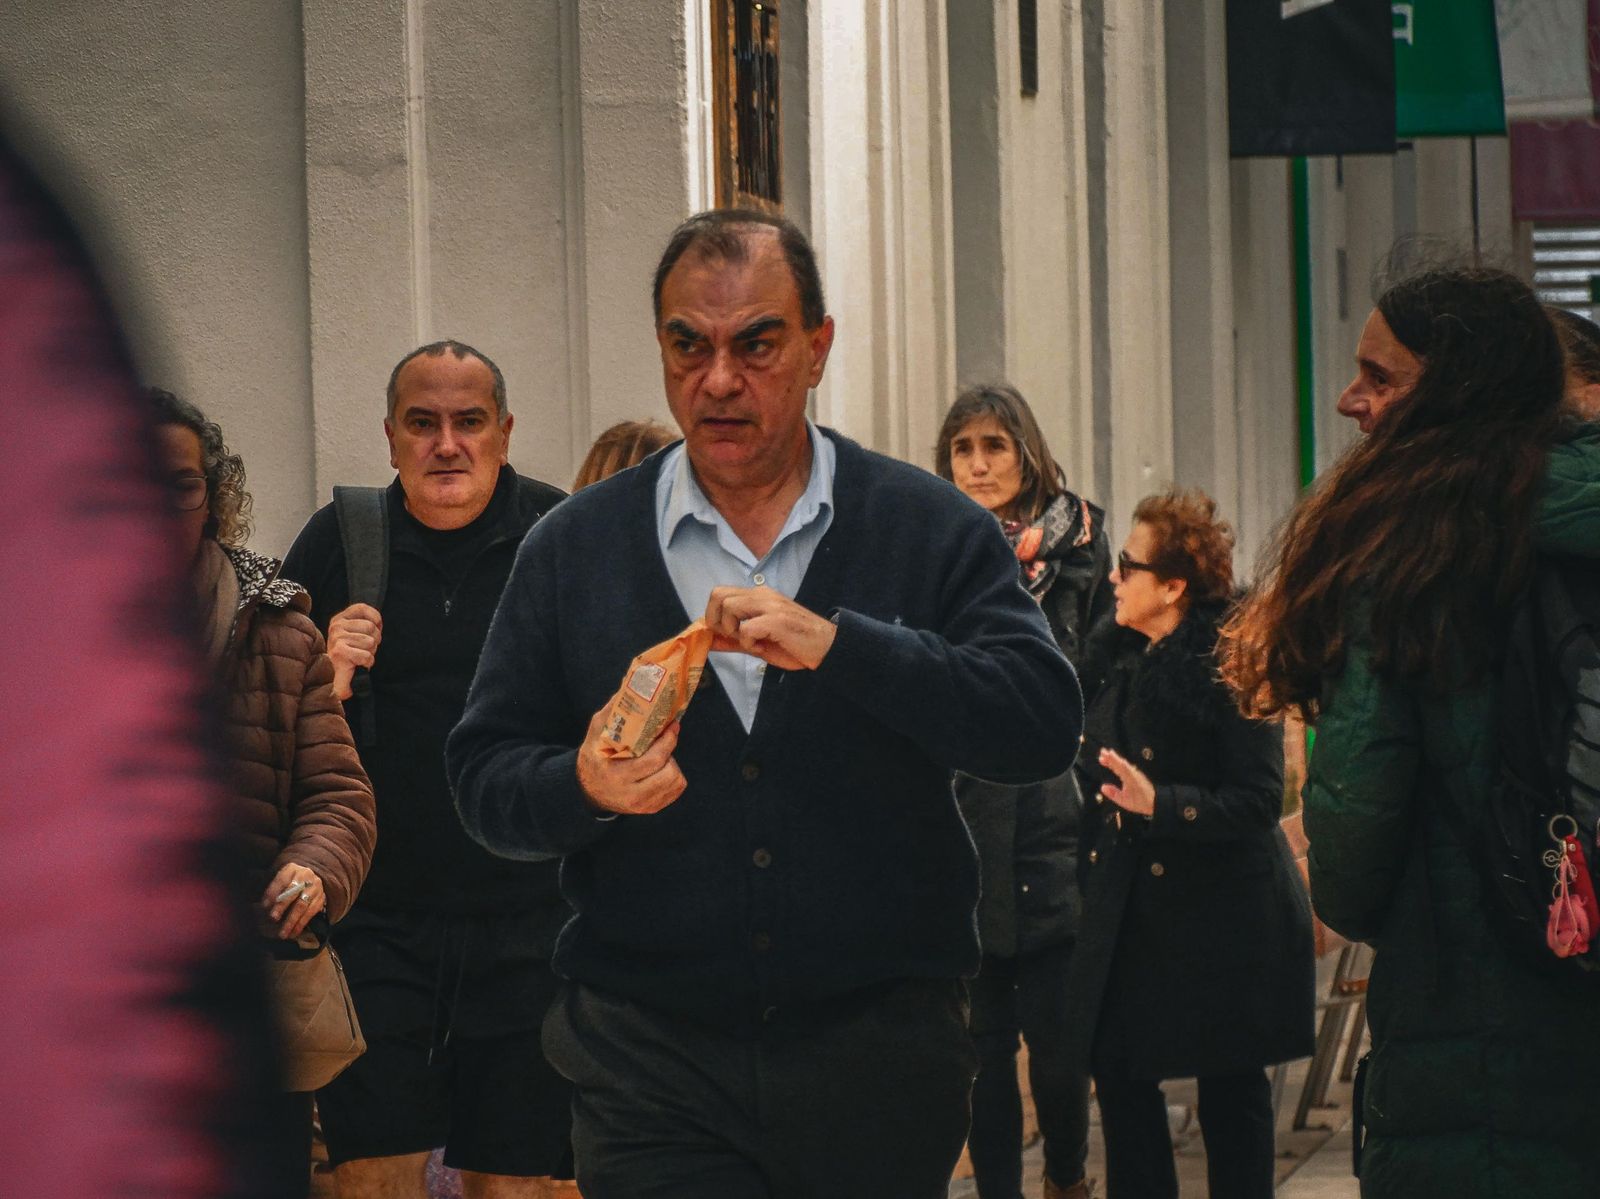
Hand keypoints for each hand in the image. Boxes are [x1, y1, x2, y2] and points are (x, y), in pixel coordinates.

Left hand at [262, 864, 324, 939]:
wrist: (308, 881)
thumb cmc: (288, 883)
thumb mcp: (279, 881)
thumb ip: (272, 891)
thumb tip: (263, 906)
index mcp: (292, 869)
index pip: (282, 880)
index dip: (273, 893)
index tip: (264, 906)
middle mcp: (306, 875)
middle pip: (293, 892)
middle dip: (282, 906)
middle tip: (273, 918)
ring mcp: (315, 887)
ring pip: (302, 905)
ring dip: (292, 920)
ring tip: (283, 933)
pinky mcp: (321, 898)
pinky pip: (311, 912)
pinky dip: (301, 924)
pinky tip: (293, 932)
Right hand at [327, 603, 382, 700]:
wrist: (336, 676)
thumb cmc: (350, 653)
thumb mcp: (355, 632)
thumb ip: (365, 620)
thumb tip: (379, 621)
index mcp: (339, 618)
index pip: (363, 608)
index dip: (375, 620)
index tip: (372, 632)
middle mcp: (336, 626)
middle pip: (371, 627)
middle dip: (374, 640)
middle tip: (364, 649)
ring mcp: (337, 639)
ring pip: (371, 642)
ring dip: (371, 652)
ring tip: (360, 656)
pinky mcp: (340, 653)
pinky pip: (367, 655)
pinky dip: (368, 662)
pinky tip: (360, 664)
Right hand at [575, 705, 686, 815]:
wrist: (587, 790)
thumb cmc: (595, 756)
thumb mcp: (597, 733)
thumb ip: (613, 711)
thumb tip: (631, 683)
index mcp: (616, 775)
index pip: (653, 761)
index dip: (668, 741)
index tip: (673, 726)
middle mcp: (630, 794)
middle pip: (668, 773)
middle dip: (670, 752)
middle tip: (666, 739)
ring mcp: (642, 805)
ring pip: (676, 782)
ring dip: (672, 765)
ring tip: (660, 757)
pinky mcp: (651, 809)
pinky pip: (675, 792)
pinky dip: (674, 777)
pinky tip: (661, 768)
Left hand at [703, 586, 835, 670]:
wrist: (827, 648)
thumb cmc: (794, 645)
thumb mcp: (758, 642)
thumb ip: (732, 639)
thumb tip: (707, 640)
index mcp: (758, 596)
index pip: (720, 594)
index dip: (713, 616)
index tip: (725, 635)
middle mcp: (762, 595)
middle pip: (718, 595)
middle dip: (717, 620)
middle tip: (733, 637)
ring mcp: (770, 606)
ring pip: (729, 607)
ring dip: (733, 631)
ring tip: (751, 642)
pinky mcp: (777, 620)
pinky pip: (746, 628)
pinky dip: (749, 643)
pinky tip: (763, 647)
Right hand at [1098, 748, 1155, 816]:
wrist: (1156, 801)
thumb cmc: (1141, 801)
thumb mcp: (1124, 800)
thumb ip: (1113, 793)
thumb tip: (1103, 787)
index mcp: (1128, 777)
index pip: (1118, 765)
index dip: (1111, 759)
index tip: (1104, 754)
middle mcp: (1132, 773)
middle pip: (1120, 762)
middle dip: (1111, 757)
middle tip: (1102, 752)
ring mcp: (1135, 773)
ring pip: (1124, 764)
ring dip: (1115, 759)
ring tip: (1107, 757)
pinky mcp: (1137, 776)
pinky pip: (1127, 767)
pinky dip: (1120, 764)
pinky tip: (1118, 765)